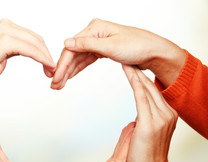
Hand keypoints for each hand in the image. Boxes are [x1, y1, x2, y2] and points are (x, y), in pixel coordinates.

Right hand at [0, 18, 55, 84]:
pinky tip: (47, 65)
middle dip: (46, 54)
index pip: (31, 37)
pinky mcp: (5, 40)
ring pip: (35, 43)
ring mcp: (5, 31)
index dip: (42, 51)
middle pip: (35, 38)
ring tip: (51, 70)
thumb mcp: (0, 55)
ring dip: (46, 57)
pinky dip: (41, 58)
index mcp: (4, 27)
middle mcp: (5, 25)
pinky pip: (30, 49)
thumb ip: (11, 50)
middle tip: (52, 69)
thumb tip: (24, 51)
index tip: (49, 64)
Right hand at [51, 18, 185, 89]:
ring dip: (68, 72)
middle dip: (62, 70)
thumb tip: (66, 43)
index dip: (61, 64)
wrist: (154, 52)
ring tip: (59, 85)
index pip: (71, 48)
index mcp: (94, 28)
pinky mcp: (102, 50)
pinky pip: (85, 60)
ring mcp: (98, 42)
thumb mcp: (110, 46)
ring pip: (78, 58)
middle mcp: (94, 33)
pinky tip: (70, 77)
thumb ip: (87, 45)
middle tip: (54, 85)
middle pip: (72, 53)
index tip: (55, 78)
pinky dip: (78, 69)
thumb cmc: (138, 46)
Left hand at [122, 64, 180, 161]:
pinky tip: (129, 71)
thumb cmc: (144, 158)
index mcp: (166, 115)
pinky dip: (135, 82)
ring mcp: (161, 117)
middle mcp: (167, 113)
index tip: (131, 64)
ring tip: (125, 57)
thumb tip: (135, 120)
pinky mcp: (151, 123)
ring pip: (147, 89)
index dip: (141, 77)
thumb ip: (141, 124)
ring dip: (135, 72)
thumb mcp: (144, 136)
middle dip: (138, 70)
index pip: (152, 91)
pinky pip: (142, 97)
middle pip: (151, 86)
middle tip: (126, 54)